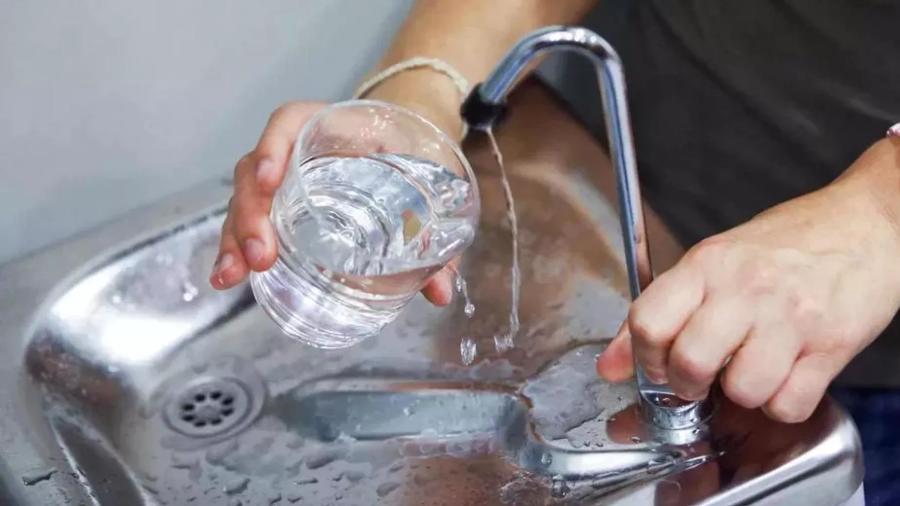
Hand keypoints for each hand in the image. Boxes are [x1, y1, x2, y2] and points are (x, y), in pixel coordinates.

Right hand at [208, 100, 456, 304]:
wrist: (412, 143)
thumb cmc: (417, 156)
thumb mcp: (430, 183)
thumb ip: (437, 236)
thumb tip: (440, 294)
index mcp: (333, 126)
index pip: (291, 122)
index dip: (273, 146)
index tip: (270, 180)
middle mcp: (299, 148)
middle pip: (257, 171)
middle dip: (251, 214)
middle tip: (260, 257)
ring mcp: (287, 177)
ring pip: (247, 200)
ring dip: (236, 236)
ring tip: (232, 276)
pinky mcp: (284, 204)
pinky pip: (253, 219)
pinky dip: (239, 246)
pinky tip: (230, 276)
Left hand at [598, 139, 899, 422]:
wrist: (868, 220)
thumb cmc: (789, 241)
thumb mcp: (714, 259)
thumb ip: (661, 309)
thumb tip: (610, 364)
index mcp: (708, 265)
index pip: (648, 321)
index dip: (642, 358)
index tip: (654, 365)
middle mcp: (746, 288)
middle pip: (690, 363)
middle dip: (687, 385)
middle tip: (699, 378)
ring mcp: (790, 317)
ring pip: (742, 391)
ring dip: (741, 395)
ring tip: (750, 371)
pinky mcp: (832, 345)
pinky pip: (789, 404)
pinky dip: (782, 403)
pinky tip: (784, 377)